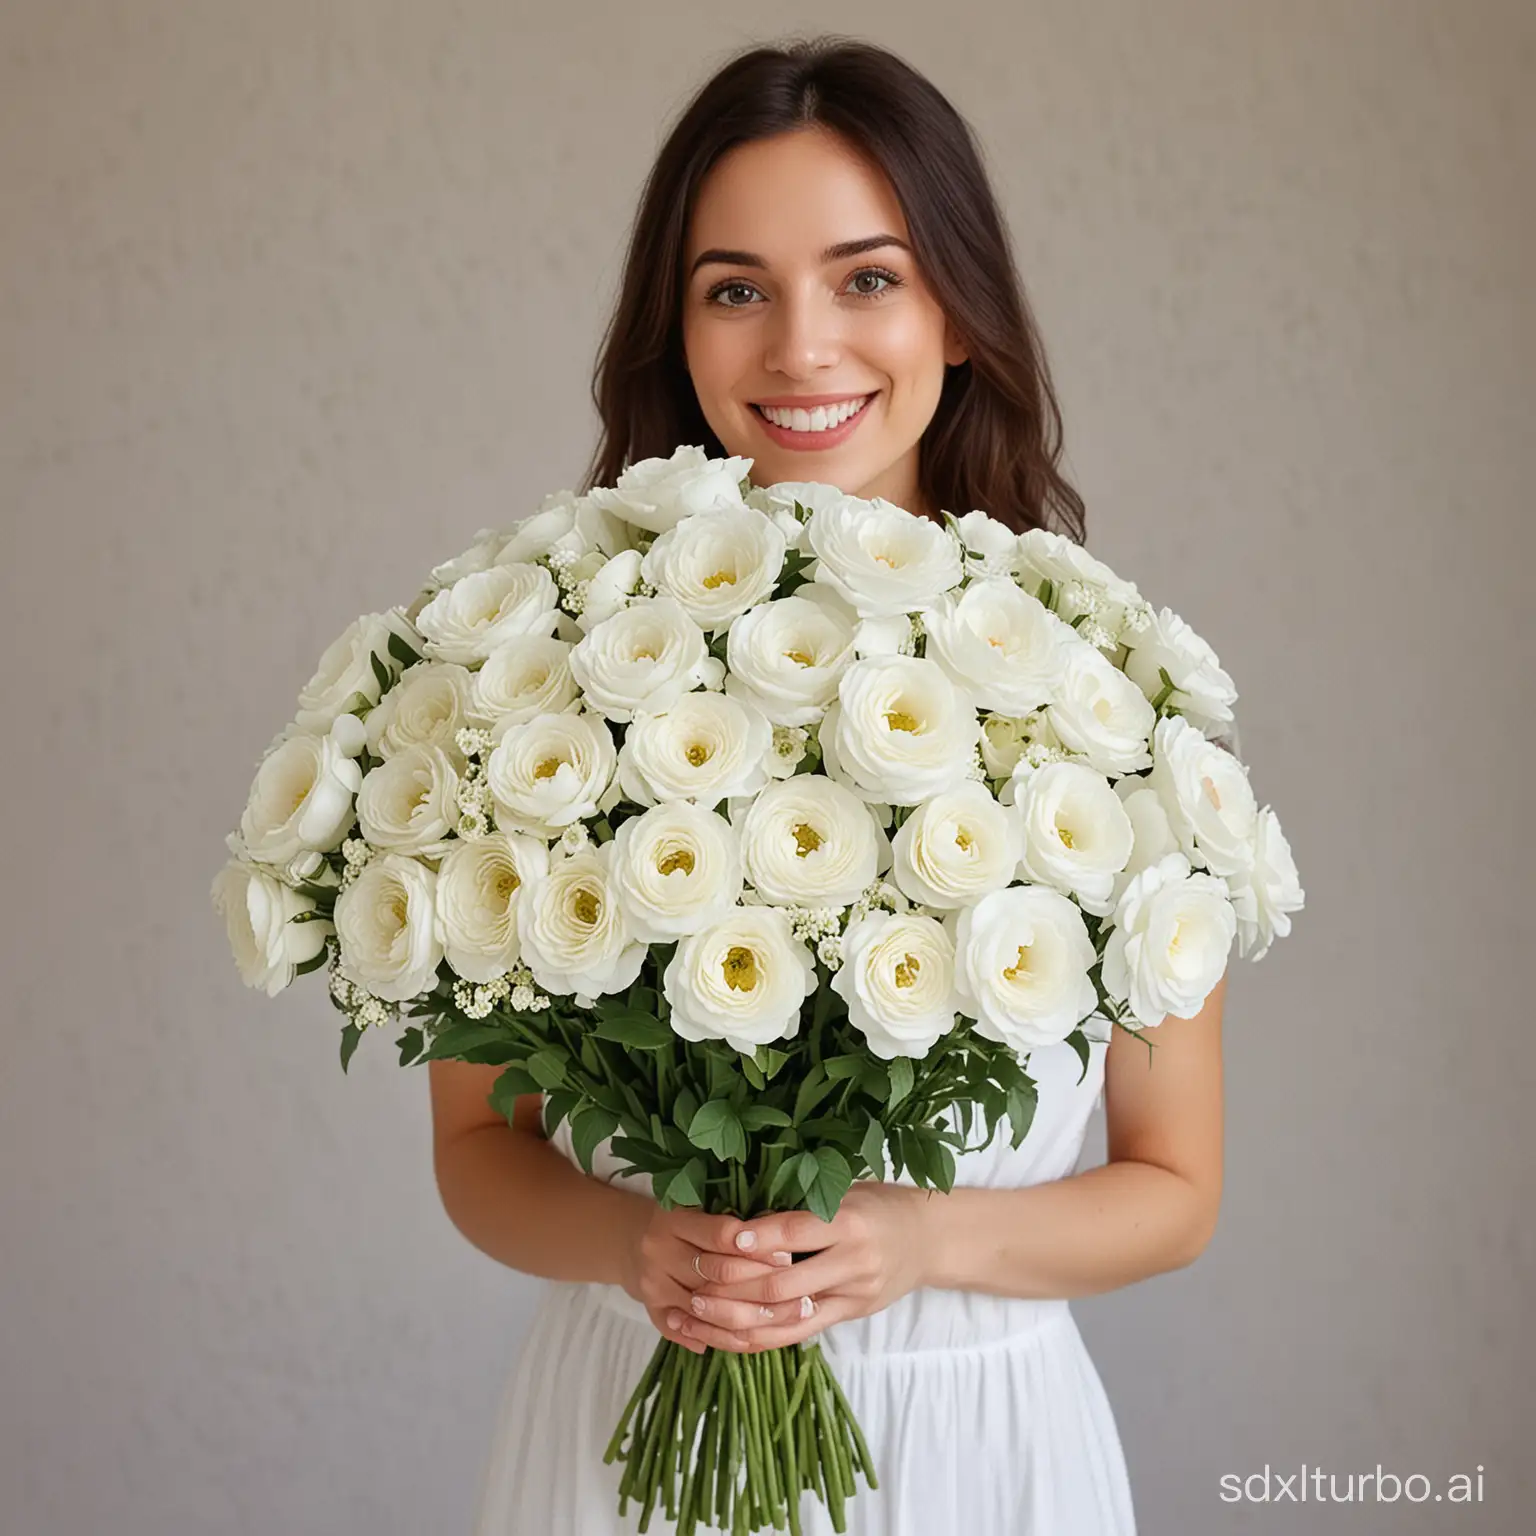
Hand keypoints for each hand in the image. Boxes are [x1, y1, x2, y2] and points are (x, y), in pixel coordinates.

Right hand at [617, 1203, 792, 1354]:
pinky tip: (752, 1339)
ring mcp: (653, 1283)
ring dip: (749, 1317)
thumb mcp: (700, 1209)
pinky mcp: (652, 1310)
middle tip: (798, 1293)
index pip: (721, 1235)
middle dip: (760, 1285)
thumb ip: (732, 1222)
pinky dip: (722, 1338)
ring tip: (785, 1319)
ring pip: (708, 1308)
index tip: (788, 1255)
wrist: (631, 1240)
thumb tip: (779, 1235)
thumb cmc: (681, 1221)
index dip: (756, 1247)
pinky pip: (691, 1331)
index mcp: (674, 1218)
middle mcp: (658, 1249)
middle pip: (717, 1274)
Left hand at [690, 1182, 932, 1350]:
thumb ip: (802, 1203)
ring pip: (787, 1316)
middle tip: (696, 1276)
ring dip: (739, 1317)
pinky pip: (799, 1334)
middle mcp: (853, 1262)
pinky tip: (730, 1334)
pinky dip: (762, 1336)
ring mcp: (853, 1295)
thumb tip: (742, 1211)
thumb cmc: (877, 1204)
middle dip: (735, 1283)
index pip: (796, 1233)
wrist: (927, 1238)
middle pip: (785, 1282)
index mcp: (850, 1221)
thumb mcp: (846, 1190)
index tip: (723, 1238)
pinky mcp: (849, 1316)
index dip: (758, 1238)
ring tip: (700, 1309)